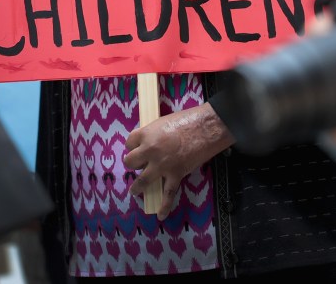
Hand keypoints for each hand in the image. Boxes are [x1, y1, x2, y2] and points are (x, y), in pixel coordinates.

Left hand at [123, 103, 234, 219]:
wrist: (206, 128)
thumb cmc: (187, 119)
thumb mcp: (164, 121)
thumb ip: (154, 132)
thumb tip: (152, 140)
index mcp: (146, 134)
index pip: (129, 142)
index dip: (132, 145)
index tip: (136, 147)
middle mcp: (149, 151)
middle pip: (130, 161)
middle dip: (134, 163)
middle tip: (140, 164)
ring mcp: (161, 165)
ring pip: (142, 180)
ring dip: (137, 187)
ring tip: (135, 191)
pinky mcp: (175, 175)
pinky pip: (168, 194)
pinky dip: (164, 206)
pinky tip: (160, 215)